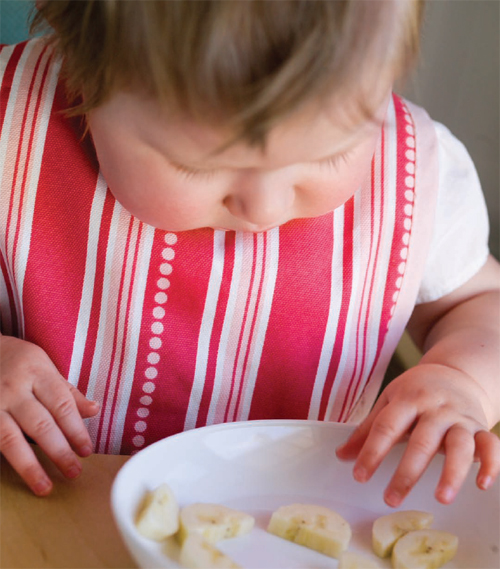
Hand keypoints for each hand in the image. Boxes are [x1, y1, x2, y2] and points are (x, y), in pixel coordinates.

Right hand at [0, 335, 99, 495]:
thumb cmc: (21, 363)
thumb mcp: (47, 368)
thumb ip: (68, 393)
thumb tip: (95, 411)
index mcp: (37, 373)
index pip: (61, 405)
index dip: (76, 430)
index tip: (87, 451)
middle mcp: (14, 389)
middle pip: (40, 425)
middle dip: (59, 451)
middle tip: (74, 472)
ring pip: (11, 440)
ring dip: (30, 467)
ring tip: (45, 487)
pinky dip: (5, 460)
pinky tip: (16, 478)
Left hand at [336, 363, 499, 506]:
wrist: (454, 374)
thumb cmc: (415, 392)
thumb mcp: (389, 402)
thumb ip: (368, 429)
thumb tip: (341, 456)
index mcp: (408, 400)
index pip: (387, 427)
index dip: (372, 452)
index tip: (359, 476)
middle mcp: (435, 409)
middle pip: (421, 440)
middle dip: (407, 472)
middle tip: (391, 498)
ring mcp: (460, 418)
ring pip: (459, 445)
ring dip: (452, 472)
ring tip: (441, 497)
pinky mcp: (481, 428)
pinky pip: (491, 445)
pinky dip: (490, 463)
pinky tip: (482, 484)